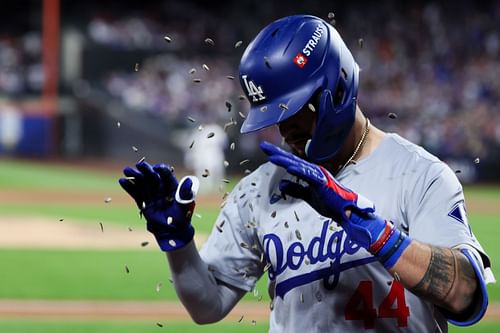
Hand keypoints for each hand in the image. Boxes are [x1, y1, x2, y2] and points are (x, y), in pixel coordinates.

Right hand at [119, 160, 198, 250]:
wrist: (173, 231)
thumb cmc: (183, 217)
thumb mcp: (186, 205)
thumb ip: (186, 193)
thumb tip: (189, 181)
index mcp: (173, 186)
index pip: (166, 175)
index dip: (162, 171)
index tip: (157, 168)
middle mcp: (161, 188)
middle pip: (152, 176)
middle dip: (146, 170)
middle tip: (138, 165)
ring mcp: (151, 194)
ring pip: (142, 183)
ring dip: (135, 176)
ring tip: (127, 170)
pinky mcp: (143, 202)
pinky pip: (136, 193)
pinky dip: (129, 187)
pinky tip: (122, 180)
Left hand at [261, 141, 410, 267]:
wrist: (347, 212)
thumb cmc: (331, 203)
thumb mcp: (308, 196)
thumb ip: (296, 189)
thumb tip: (281, 184)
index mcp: (311, 173)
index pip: (291, 163)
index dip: (278, 156)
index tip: (266, 150)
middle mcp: (315, 171)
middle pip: (292, 160)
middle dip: (277, 153)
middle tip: (263, 145)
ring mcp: (319, 176)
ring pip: (298, 165)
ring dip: (284, 159)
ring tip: (271, 154)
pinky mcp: (323, 183)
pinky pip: (308, 175)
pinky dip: (298, 170)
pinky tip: (288, 166)